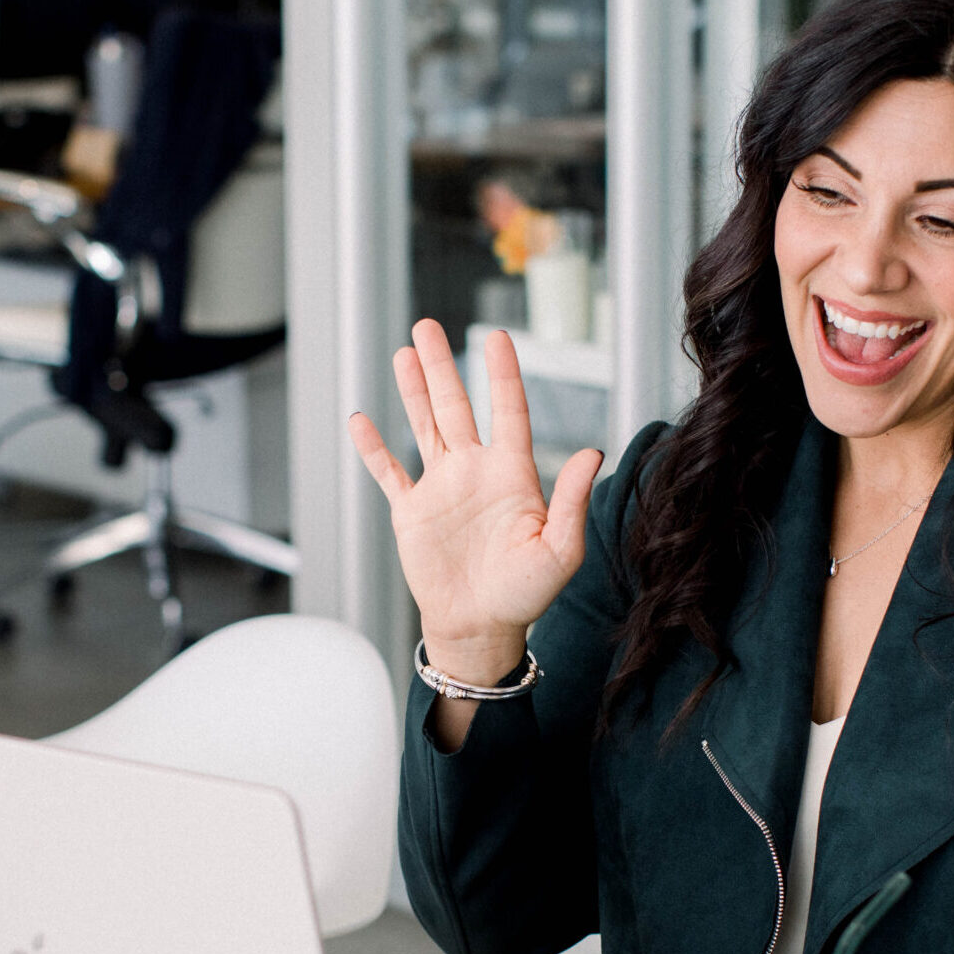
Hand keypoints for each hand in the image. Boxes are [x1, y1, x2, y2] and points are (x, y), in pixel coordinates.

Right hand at [348, 321, 602, 683]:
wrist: (481, 627)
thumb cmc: (526, 595)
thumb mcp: (559, 550)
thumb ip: (572, 500)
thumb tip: (592, 452)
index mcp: (512, 475)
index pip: (508, 411)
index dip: (502, 374)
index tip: (497, 336)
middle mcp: (475, 471)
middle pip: (457, 405)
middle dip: (443, 367)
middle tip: (429, 325)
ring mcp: (441, 488)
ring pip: (424, 425)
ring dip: (413, 390)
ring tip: (405, 352)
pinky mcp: (412, 511)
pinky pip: (389, 472)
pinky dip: (373, 448)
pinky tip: (361, 419)